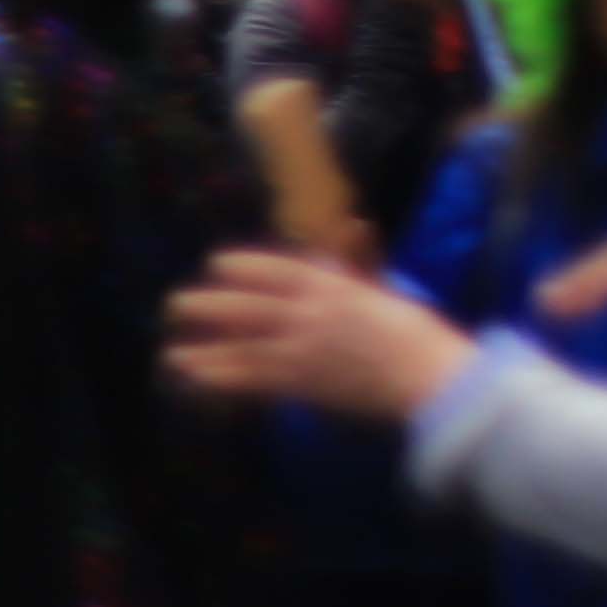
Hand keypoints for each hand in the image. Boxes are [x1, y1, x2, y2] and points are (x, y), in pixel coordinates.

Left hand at [161, 247, 475, 421]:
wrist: (433, 377)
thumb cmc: (419, 335)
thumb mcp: (386, 290)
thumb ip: (357, 263)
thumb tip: (353, 224)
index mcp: (335, 287)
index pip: (279, 271)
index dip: (245, 267)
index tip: (217, 263)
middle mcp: (312, 313)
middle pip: (250, 307)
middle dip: (210, 306)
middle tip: (176, 305)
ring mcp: (304, 347)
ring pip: (244, 345)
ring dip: (206, 350)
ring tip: (172, 353)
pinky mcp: (305, 382)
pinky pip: (254, 379)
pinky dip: (223, 379)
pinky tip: (196, 381)